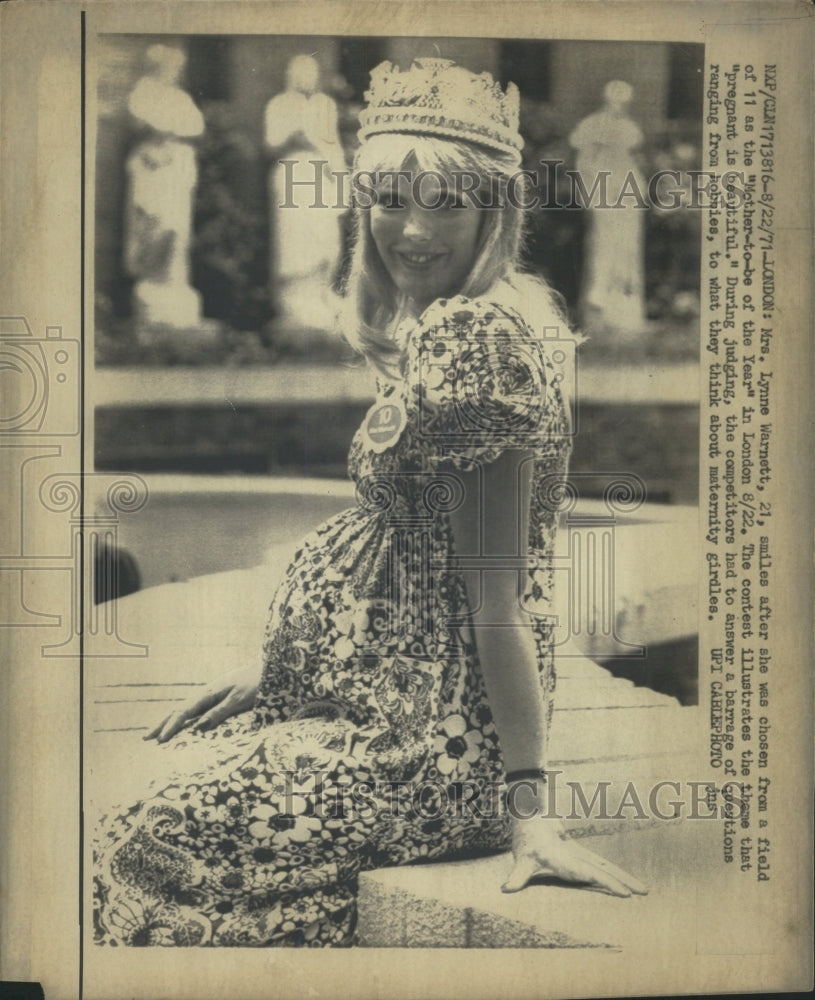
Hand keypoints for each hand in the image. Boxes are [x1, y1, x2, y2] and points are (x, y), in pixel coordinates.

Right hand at [144, 665, 258, 742]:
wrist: (265, 668)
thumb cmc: (255, 683)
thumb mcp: (239, 699)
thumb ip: (219, 712)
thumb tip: (198, 726)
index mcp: (208, 693)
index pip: (184, 711)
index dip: (171, 727)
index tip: (160, 740)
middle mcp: (205, 693)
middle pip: (179, 709)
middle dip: (162, 724)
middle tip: (146, 738)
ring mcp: (210, 694)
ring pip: (184, 708)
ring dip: (169, 720)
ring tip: (157, 732)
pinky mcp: (216, 696)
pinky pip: (194, 709)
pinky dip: (182, 717)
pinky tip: (180, 723)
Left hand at [503, 815, 648, 897]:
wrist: (531, 810)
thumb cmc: (527, 837)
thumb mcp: (522, 858)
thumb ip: (517, 875)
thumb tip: (505, 889)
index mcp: (565, 859)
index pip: (589, 873)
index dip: (606, 882)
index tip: (624, 893)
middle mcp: (576, 856)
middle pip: (604, 869)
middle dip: (623, 881)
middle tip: (644, 892)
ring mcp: (579, 854)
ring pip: (605, 865)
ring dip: (623, 876)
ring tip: (643, 889)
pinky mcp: (579, 854)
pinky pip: (600, 865)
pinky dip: (614, 873)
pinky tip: (624, 881)